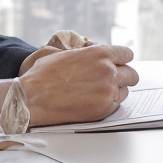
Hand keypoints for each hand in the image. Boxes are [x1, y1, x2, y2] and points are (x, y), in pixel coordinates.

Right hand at [18, 42, 137, 125]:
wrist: (31, 98)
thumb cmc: (43, 75)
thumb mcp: (66, 52)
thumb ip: (85, 53)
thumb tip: (91, 53)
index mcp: (100, 53)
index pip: (126, 55)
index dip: (121, 60)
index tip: (118, 65)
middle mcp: (108, 71)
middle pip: (131, 75)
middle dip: (124, 77)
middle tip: (113, 81)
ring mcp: (107, 91)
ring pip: (124, 92)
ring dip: (115, 91)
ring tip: (97, 93)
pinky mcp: (103, 109)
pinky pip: (115, 106)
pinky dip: (107, 105)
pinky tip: (92, 102)